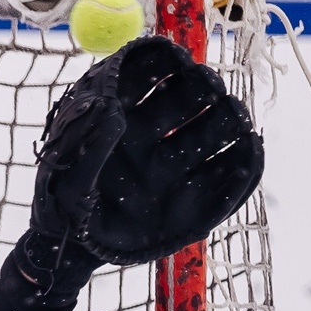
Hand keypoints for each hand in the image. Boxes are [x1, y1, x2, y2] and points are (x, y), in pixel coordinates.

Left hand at [32, 34, 263, 268]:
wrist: (75, 252)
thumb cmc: (64, 206)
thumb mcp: (68, 176)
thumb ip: (90, 144)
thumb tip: (113, 110)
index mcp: (124, 120)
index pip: (153, 78)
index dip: (167, 63)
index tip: (179, 58)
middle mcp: (155, 137)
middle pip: (192, 98)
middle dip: (205, 87)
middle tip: (208, 88)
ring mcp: (177, 166)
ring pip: (216, 130)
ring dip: (231, 119)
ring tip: (234, 118)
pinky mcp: (194, 199)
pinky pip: (231, 177)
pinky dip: (245, 163)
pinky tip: (246, 151)